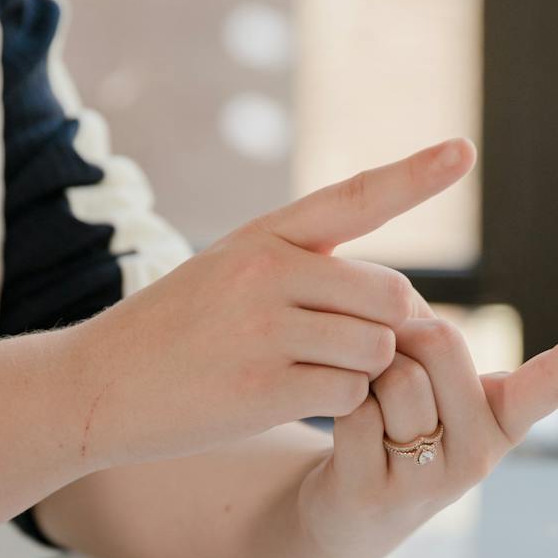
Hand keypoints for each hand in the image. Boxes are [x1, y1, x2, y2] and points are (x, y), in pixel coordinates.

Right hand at [65, 140, 476, 467]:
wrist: (94, 385)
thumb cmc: (173, 333)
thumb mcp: (226, 272)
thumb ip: (303, 270)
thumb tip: (400, 300)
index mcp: (263, 236)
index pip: (354, 197)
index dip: (414, 175)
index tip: (463, 152)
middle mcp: (267, 273)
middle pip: (390, 294)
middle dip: (389, 327)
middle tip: (354, 346)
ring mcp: (265, 331)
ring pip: (376, 349)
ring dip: (362, 371)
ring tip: (308, 374)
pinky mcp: (263, 389)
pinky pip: (349, 395)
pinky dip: (338, 405)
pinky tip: (293, 401)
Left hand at [296, 304, 557, 557]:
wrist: (350, 514)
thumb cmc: (396, 426)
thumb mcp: (432, 387)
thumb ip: (430, 342)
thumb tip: (398, 318)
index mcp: (503, 420)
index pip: (551, 383)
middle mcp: (479, 454)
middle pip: (444, 341)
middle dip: (403, 331)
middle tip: (386, 355)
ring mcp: (430, 481)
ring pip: (397, 375)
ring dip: (365, 370)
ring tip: (365, 399)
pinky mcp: (378, 493)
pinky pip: (356, 409)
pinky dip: (338, 401)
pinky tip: (342, 427)